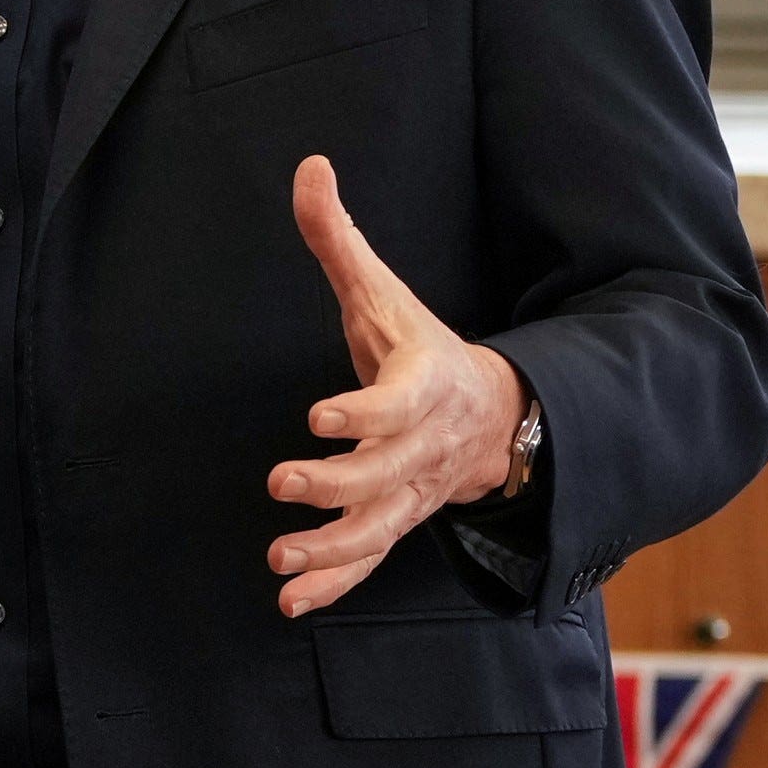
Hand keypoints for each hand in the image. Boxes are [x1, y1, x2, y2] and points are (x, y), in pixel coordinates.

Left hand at [266, 158, 530, 620]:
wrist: (487, 416)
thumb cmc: (420, 349)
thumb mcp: (383, 293)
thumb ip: (339, 238)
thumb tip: (310, 165)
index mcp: (421, 386)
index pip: (394, 402)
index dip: (361, 410)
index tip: (320, 415)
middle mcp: (418, 448)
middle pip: (381, 473)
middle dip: (334, 483)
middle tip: (282, 480)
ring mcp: (408, 494)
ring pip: (375, 529)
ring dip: (329, 550)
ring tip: (279, 560)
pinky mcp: (394, 524)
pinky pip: (368, 563)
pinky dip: (333, 586)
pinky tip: (290, 603)